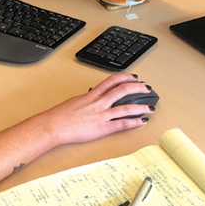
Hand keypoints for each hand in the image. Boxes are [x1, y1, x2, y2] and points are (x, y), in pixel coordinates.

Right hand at [40, 74, 154, 146]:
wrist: (54, 126)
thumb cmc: (60, 115)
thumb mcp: (75, 101)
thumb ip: (88, 99)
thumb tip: (94, 98)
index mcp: (92, 95)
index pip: (112, 81)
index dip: (125, 77)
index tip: (134, 77)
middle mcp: (99, 102)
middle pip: (123, 90)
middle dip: (138, 88)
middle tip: (146, 89)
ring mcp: (102, 115)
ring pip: (126, 107)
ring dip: (141, 106)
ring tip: (150, 107)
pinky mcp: (102, 128)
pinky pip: (122, 124)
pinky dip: (134, 122)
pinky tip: (141, 121)